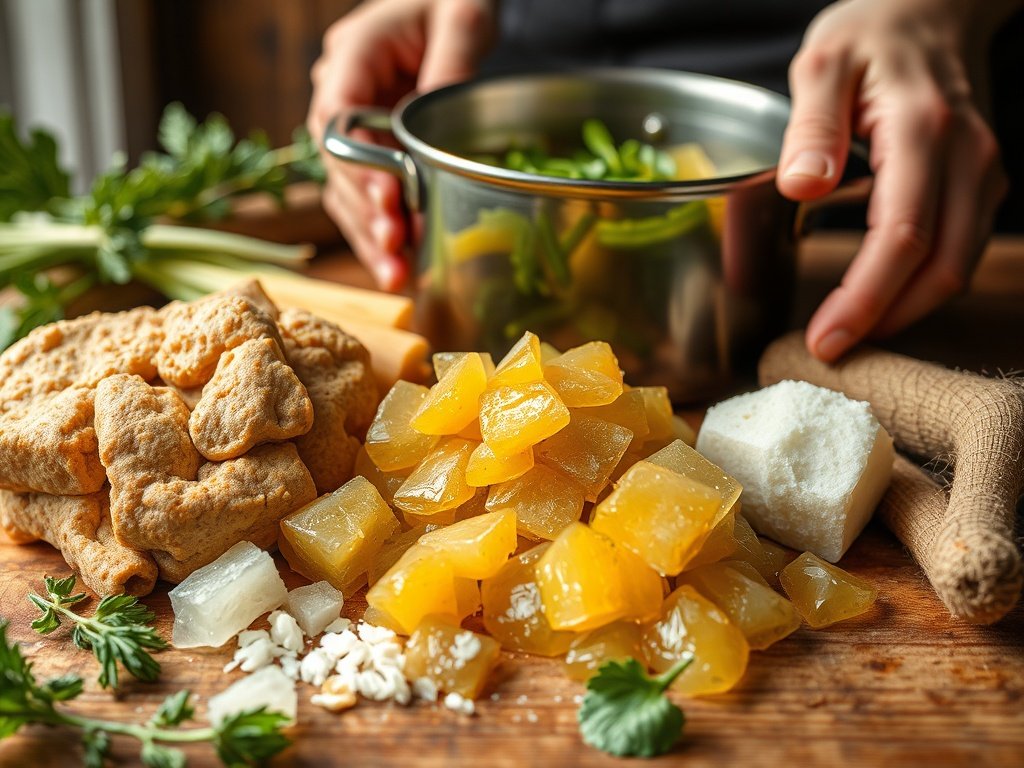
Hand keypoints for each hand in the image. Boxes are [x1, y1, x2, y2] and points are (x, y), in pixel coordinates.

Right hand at [308, 0, 495, 289]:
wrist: (447, 5)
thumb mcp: (463, 15)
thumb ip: (452, 61)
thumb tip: (440, 130)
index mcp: (352, 54)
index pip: (336, 119)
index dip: (356, 166)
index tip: (387, 199)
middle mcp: (340, 94)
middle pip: (335, 166)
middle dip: (365, 213)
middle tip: (395, 247)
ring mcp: (351, 127)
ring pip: (344, 191)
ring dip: (368, 235)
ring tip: (397, 273)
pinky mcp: (371, 153)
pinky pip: (365, 198)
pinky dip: (380, 233)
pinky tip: (400, 266)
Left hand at [777, 0, 1010, 361]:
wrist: (929, 8)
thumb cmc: (869, 34)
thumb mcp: (822, 65)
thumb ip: (812, 126)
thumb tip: (802, 183)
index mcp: (921, 131)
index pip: (902, 236)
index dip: (865, 299)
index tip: (825, 339)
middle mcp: (967, 156)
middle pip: (941, 266)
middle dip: (884, 319)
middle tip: (828, 349)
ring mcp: (983, 170)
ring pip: (958, 265)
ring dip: (906, 309)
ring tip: (849, 332)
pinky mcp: (980, 181)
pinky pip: (960, 249)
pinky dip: (922, 285)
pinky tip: (880, 296)